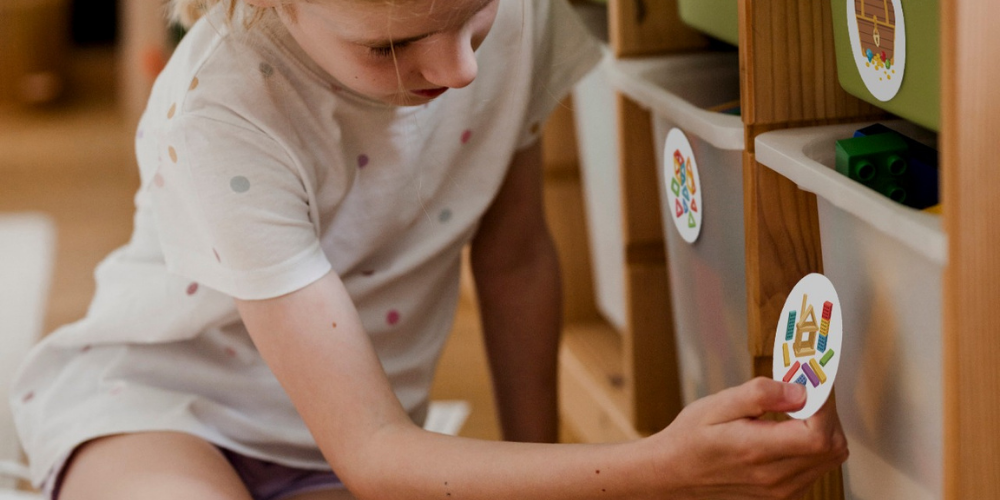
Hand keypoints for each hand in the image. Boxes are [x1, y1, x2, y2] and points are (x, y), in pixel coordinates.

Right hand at [648, 377, 847, 499]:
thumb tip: (800, 390)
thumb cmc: (691, 437)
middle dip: (827, 411)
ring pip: (831, 457)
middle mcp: (774, 478)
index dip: (825, 403)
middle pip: (833, 446)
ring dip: (824, 427)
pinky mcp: (784, 494)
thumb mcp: (716, 405)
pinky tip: (791, 429)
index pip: (818, 434)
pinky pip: (818, 466)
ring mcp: (782, 491)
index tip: (814, 379)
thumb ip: (759, 395)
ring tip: (797, 407)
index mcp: (756, 452)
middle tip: (806, 389)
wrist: (673, 474)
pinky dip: (815, 444)